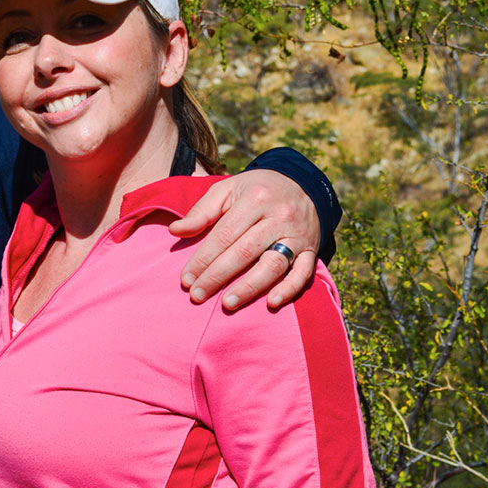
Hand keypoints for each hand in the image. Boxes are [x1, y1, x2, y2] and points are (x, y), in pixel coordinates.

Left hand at [171, 168, 320, 310]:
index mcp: (255, 199)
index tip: (186, 279)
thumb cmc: (256, 190)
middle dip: (218, 276)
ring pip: (272, 265)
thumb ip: (202, 211)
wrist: (303, 184)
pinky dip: (289, 290)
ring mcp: (298, 235)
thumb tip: (175, 231)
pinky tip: (271, 303)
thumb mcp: (227, 189)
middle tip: (197, 295)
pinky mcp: (312, 250)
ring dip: (249, 288)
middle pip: (244, 252)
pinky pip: (303, 273)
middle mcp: (279, 217)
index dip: (203, 258)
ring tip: (227, 304)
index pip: (224, 234)